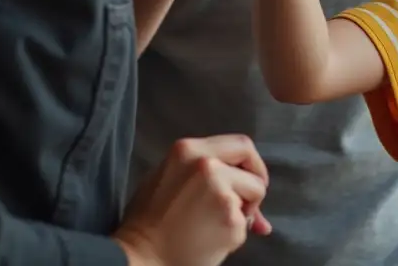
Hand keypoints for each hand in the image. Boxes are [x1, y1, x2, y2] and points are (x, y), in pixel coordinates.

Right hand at [114, 134, 271, 265]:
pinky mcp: (230, 220)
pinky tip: (212, 238)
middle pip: (250, 158)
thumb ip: (204, 170)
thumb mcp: (170, 175)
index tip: (247, 176)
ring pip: (255, 191)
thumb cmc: (150, 220)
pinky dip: (236, 231)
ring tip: (216, 222)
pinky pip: (245, 222)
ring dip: (244, 208)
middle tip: (247, 199)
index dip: (249, 161)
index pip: (239, 143)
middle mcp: (207, 166)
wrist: (142, 256)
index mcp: (189, 150)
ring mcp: (221, 192)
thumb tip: (240, 180)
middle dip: (254, 178)